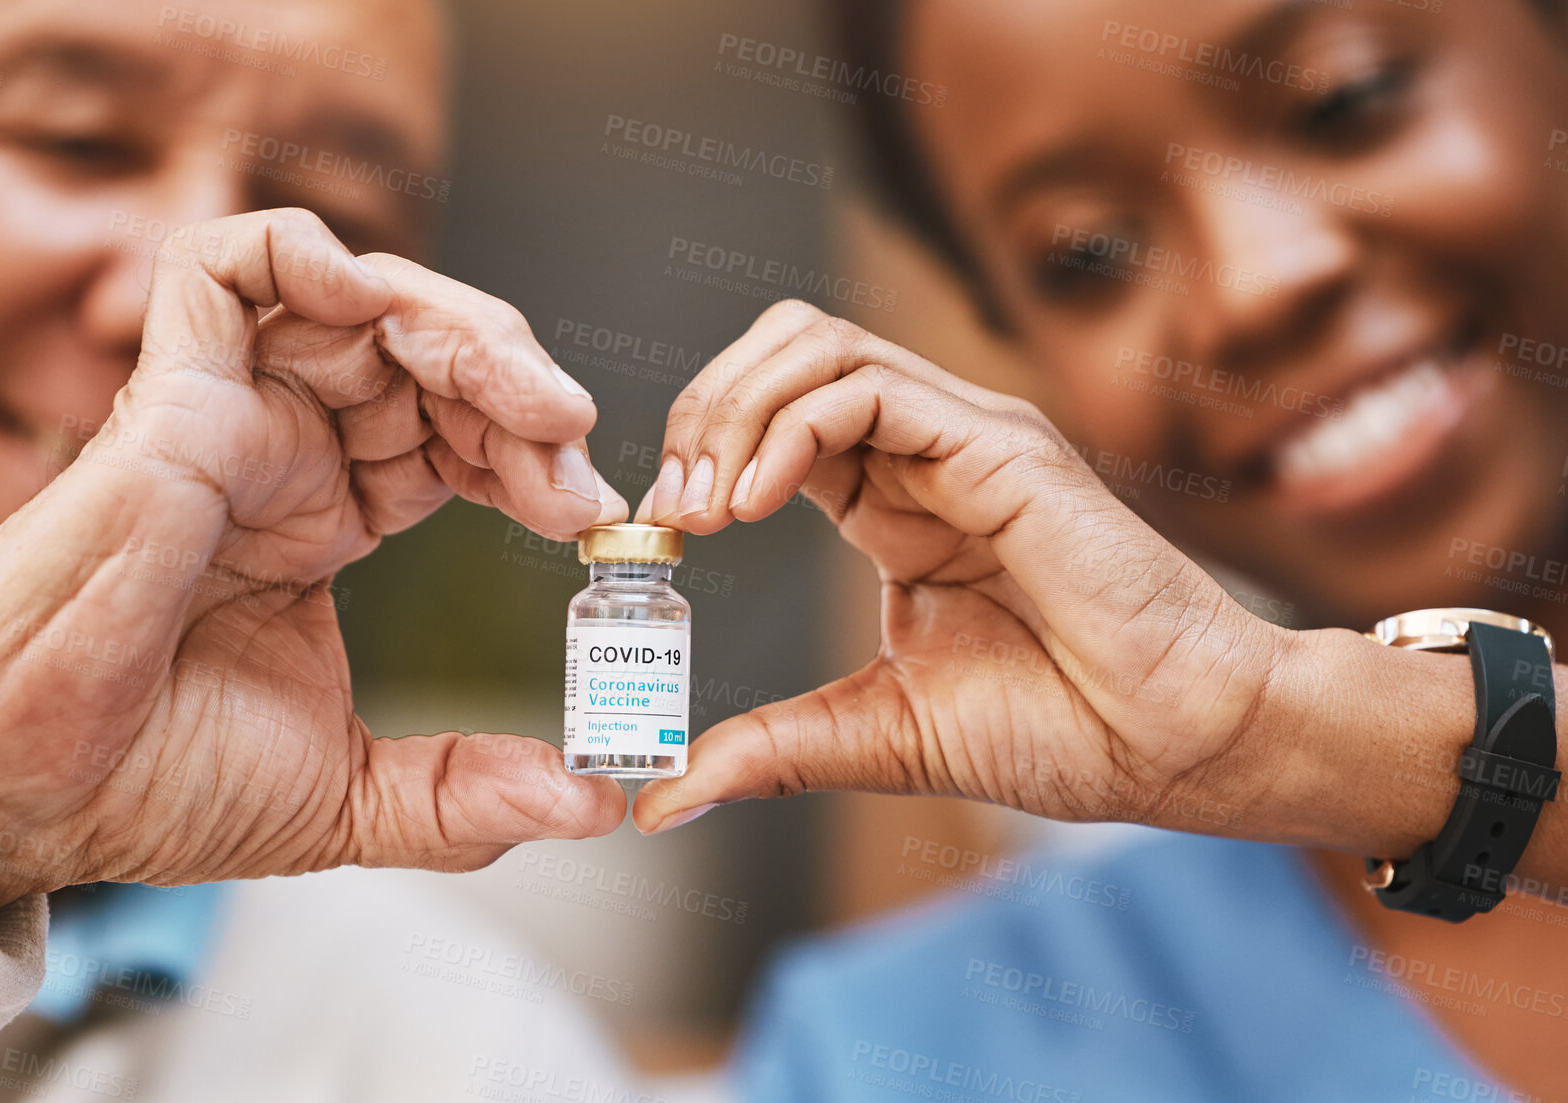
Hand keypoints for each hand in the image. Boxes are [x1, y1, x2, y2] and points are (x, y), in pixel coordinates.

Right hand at [0, 209, 627, 914]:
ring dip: (460, 328)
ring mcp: (226, 416)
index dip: (530, 455)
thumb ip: (468, 794)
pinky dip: (304, 254)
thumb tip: (592, 801)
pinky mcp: (167, 395)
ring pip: (357, 300)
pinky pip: (222, 267)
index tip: (591, 516)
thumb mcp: (349, 796)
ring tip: (527, 402)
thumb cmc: (151, 783)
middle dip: (517, 385)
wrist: (30, 797)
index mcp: (324, 517)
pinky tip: (377, 303)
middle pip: (424, 358)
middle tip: (574, 445)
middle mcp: (282, 453)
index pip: (453, 438)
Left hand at [629, 300, 1298, 835]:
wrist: (1180, 744)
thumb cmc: (1066, 730)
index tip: (660, 531)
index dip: (701, 452)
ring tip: (704, 503)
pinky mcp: (1000, 445)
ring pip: (817, 346)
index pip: (772, 417)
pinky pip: (868, 389)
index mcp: (894, 502)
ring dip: (734, 409)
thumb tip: (663, 798)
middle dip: (704, 409)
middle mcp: (925, 450)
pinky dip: (790, 428)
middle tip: (670, 506)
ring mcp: (964, 436)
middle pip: (784, 352)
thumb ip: (772, 748)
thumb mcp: (878, 734)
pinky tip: (755, 502)